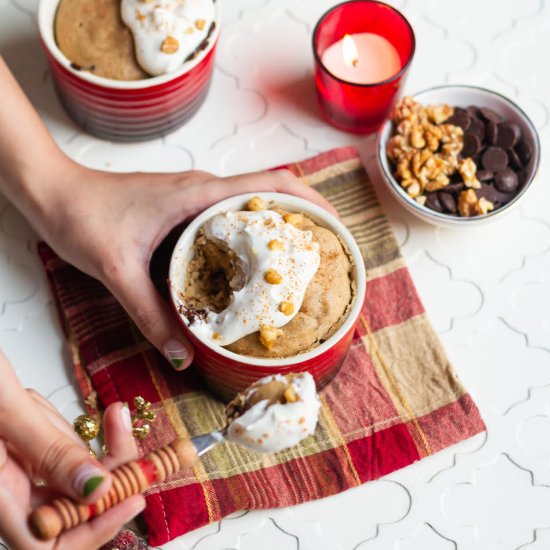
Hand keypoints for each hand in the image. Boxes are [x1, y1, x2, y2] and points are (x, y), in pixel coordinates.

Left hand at [0, 57, 335, 370]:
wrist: (53, 192)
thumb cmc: (82, 215)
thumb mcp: (117, 269)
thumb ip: (151, 315)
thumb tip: (184, 355)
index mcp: (199, 194)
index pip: (272, 185)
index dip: (310, 202)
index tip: (336, 226)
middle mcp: (203, 192)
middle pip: (271, 195)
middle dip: (304, 219)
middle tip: (324, 255)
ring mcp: (194, 200)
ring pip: (251, 208)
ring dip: (279, 230)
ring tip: (298, 266)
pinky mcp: (183, 211)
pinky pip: (228, 221)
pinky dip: (249, 239)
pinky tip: (248, 272)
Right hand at [0, 350, 144, 549]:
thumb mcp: (4, 407)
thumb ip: (48, 450)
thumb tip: (95, 487)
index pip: (47, 544)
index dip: (93, 528)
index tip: (132, 498)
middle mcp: (6, 488)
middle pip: (70, 503)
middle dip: (111, 473)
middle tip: (130, 435)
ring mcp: (15, 464)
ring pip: (73, 471)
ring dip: (99, 447)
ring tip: (113, 416)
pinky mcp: (22, 444)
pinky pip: (62, 447)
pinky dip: (78, 429)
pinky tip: (74, 409)